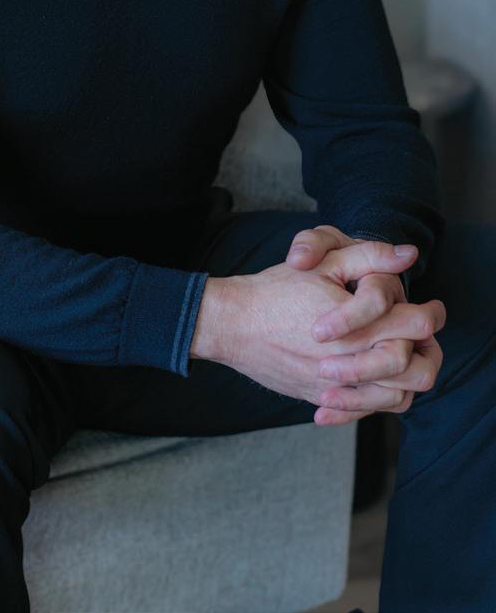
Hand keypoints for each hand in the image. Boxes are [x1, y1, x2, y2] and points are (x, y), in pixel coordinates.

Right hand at [212, 242, 423, 413]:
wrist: (233, 324)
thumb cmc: (276, 290)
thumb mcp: (323, 263)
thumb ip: (369, 256)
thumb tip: (408, 254)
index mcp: (360, 324)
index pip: (416, 325)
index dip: (430, 313)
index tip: (430, 307)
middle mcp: (354, 360)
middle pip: (417, 370)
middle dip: (427, 352)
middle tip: (422, 337)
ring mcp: (337, 386)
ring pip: (396, 398)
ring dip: (405, 378)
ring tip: (400, 357)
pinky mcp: (321, 398)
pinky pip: (364, 411)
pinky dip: (376, 401)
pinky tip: (370, 383)